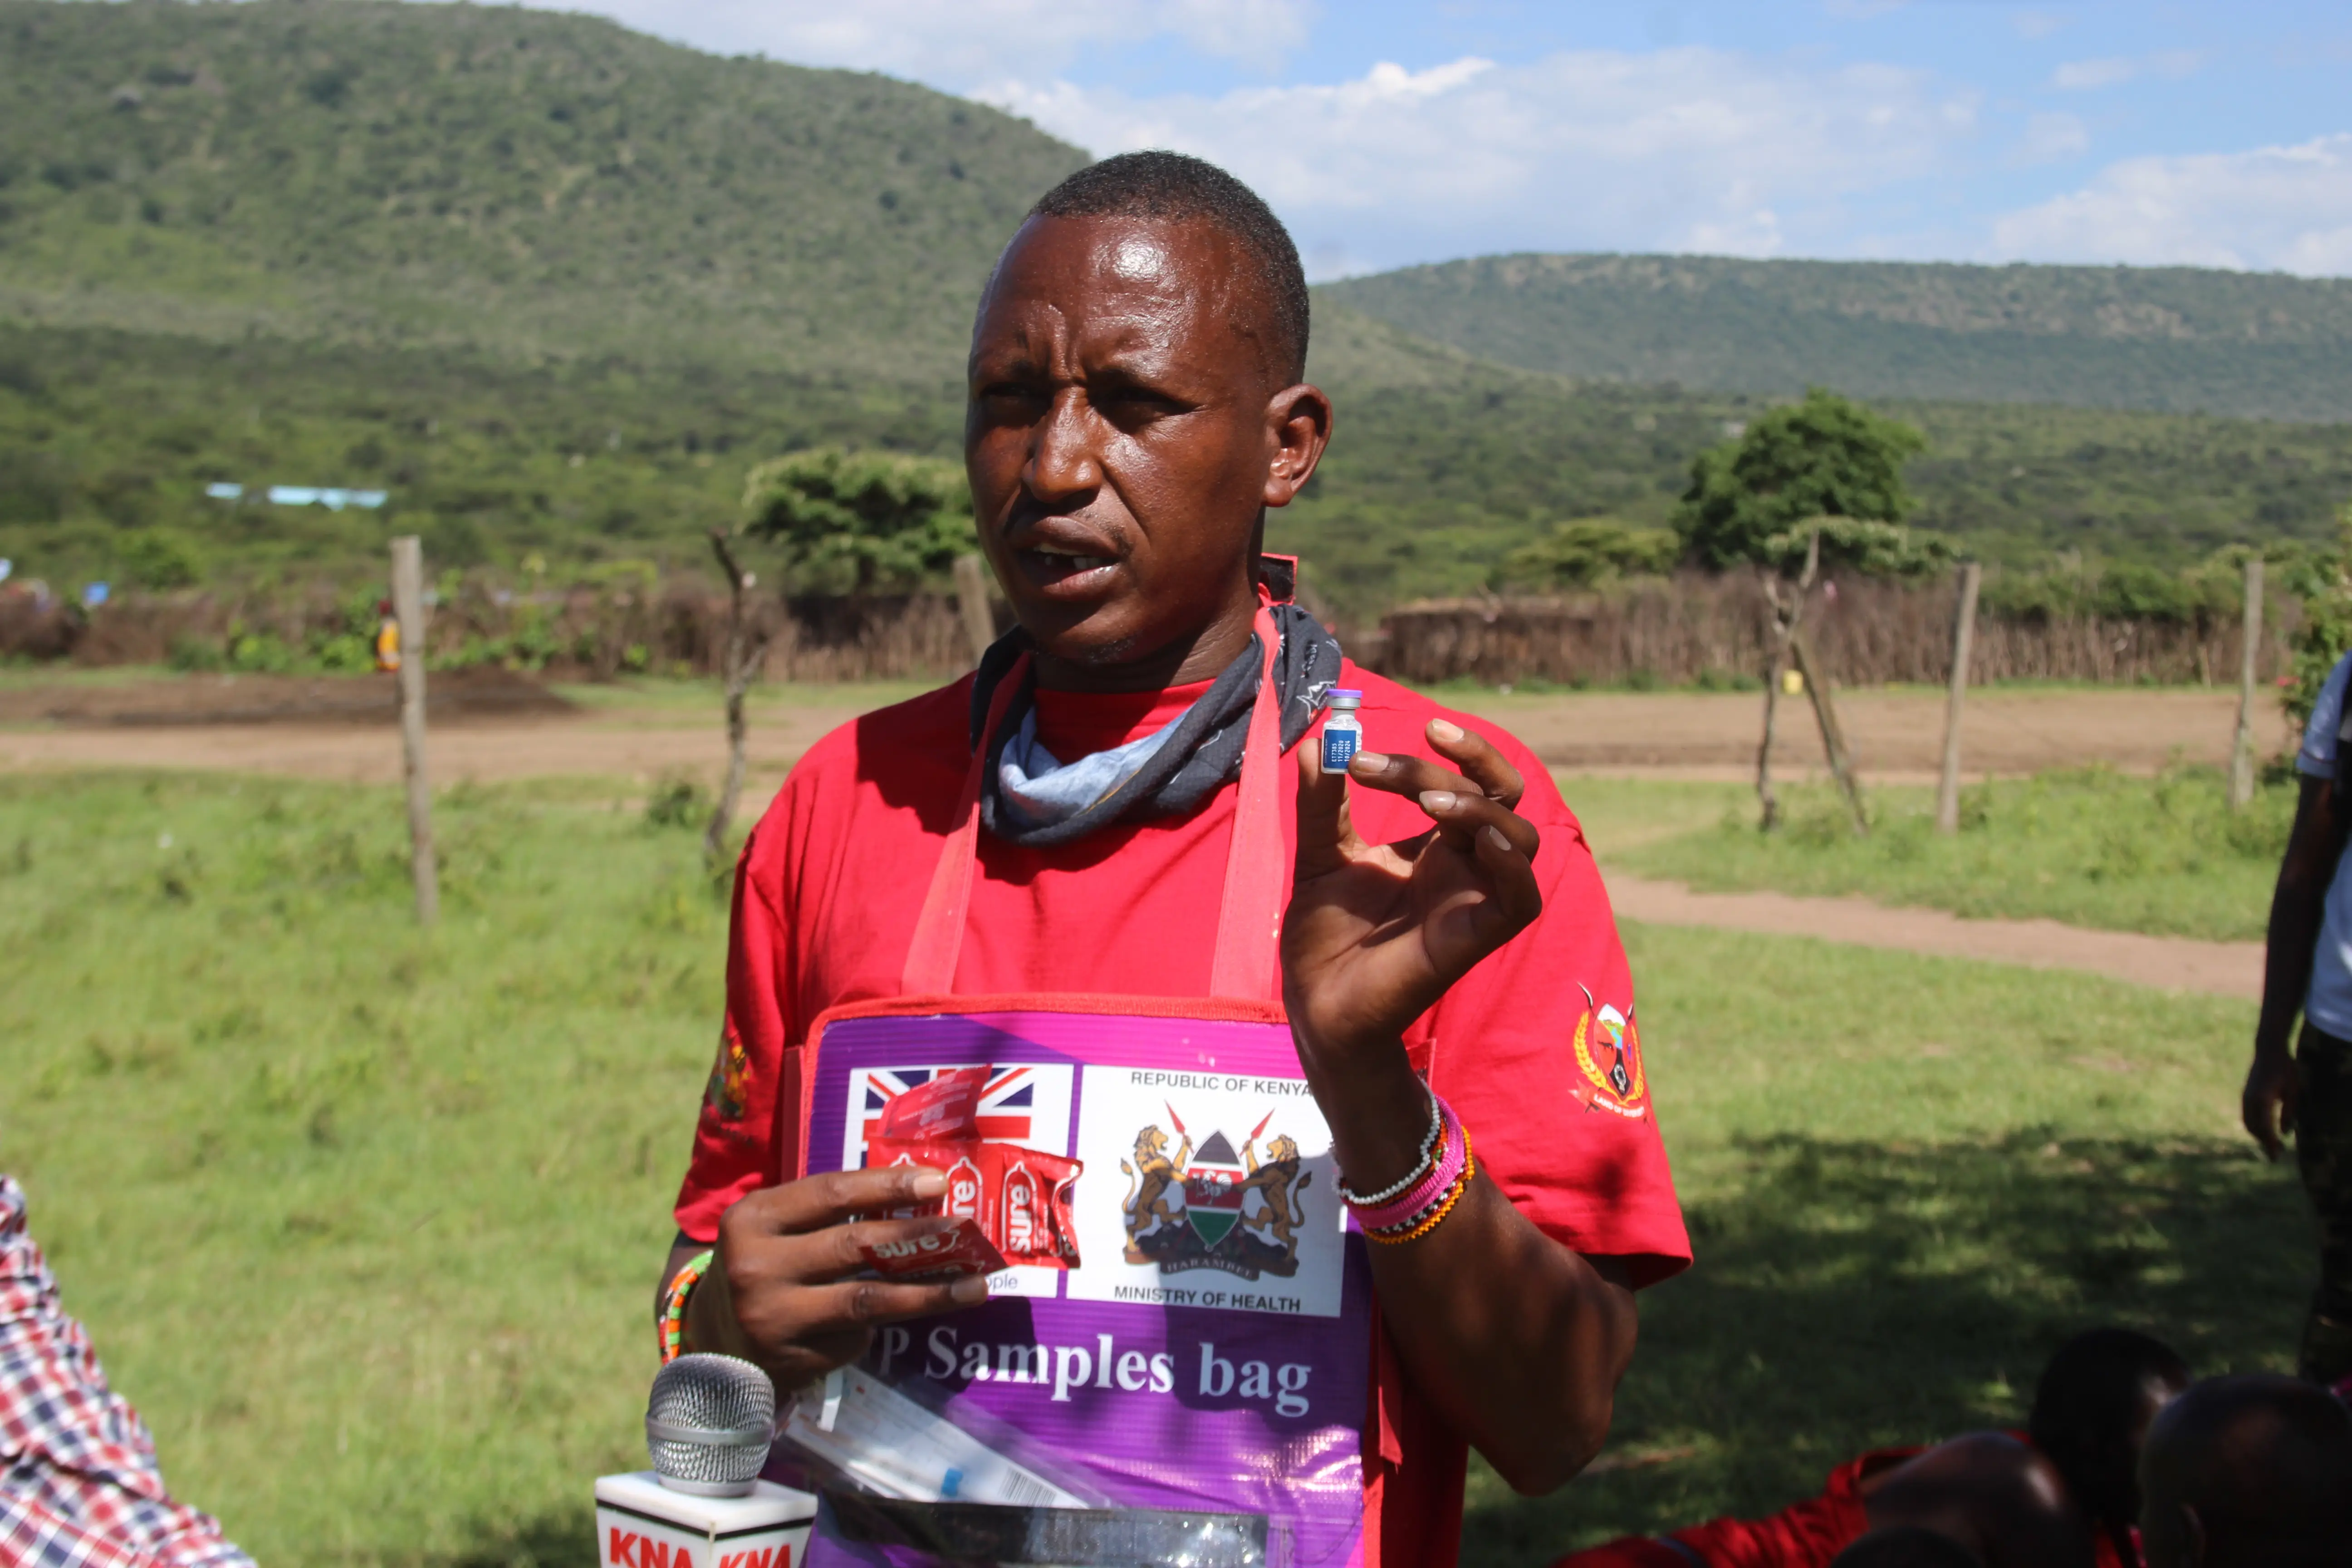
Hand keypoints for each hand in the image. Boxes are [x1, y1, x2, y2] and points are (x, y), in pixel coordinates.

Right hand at [691, 1167, 988, 1387]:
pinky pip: (852, 1339)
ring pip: (866, 1301)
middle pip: (854, 1245)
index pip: (831, 1193)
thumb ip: (828, 1214)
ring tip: (974, 1286)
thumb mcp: (775, 1228)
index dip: (888, 1186)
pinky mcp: (789, 1360)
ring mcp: (772, 1317)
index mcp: (753, 1218)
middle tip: (967, 1233)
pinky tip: (894, 1320)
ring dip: (927, 1294)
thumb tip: (918, 1200)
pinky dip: (875, 1328)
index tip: (939, 1182)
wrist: (709, 1339)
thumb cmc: (761, 1265)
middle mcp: (756, 1266)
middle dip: (918, 1239)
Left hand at [1283, 718, 1541, 1060]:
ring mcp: (1474, 899)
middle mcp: (1463, 867)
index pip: (1465, 780)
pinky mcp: (1478, 937)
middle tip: (1428, 734)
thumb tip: (1317, 744)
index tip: (1373, 743)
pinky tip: (1480, 838)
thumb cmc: (1325, 937)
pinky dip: (1511, 862)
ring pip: (1520, 836)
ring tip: (1428, 799)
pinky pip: (1522, 897)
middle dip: (1472, 758)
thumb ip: (1322, 803)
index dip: (1439, 752)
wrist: (1317, 1003)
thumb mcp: (1320, 856)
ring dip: (1481, 805)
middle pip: (1501, 794)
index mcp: (1435, 846)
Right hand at [2243, 1047, 2301, 1161]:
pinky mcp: (2246, 1095)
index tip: (2277, 1155)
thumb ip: (2288, 1113)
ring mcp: (2245, 1097)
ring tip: (2272, 1143)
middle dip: (2264, 1142)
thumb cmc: (2285, 1069)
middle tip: (2277, 1154)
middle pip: (2254, 1128)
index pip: (2265, 1128)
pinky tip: (2265, 1129)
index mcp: (2262, 1100)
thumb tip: (2285, 1133)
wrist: (2268, 1050)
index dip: (2271, 1143)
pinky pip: (2247, 1115)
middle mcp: (2250, 1100)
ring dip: (2259, 1135)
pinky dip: (2255, 1126)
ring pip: (2248, 1123)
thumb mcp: (2293, 1091)